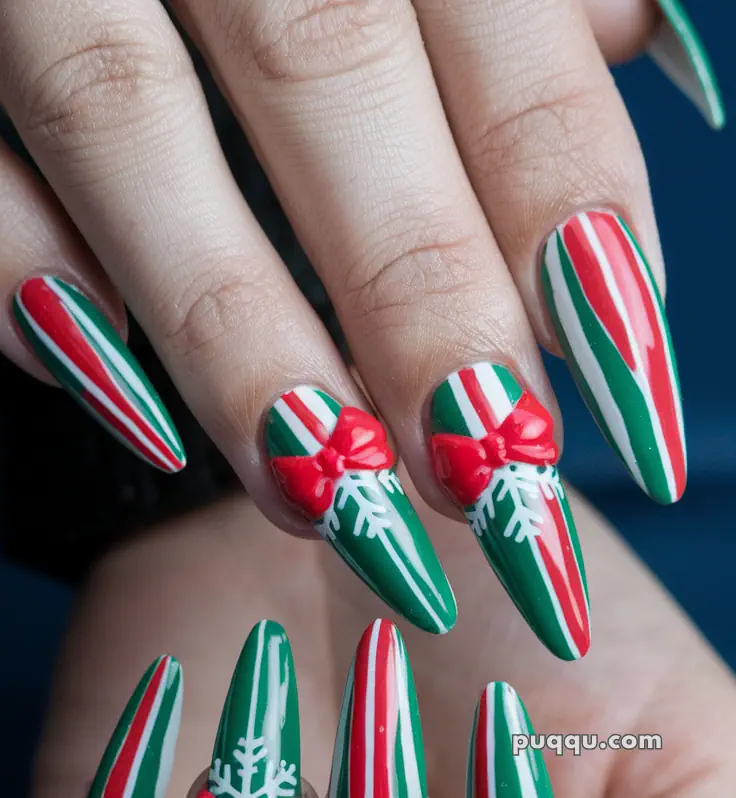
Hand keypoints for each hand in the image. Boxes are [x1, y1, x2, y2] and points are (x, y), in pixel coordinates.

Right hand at [0, 0, 721, 648]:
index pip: (503, 35)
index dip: (571, 216)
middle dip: (418, 298)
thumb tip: (623, 43)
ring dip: (231, 334)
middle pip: (326, 71)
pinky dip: (29, 283)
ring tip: (323, 497)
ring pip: (122, 119)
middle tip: (489, 485)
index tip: (628, 394)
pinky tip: (124, 405)